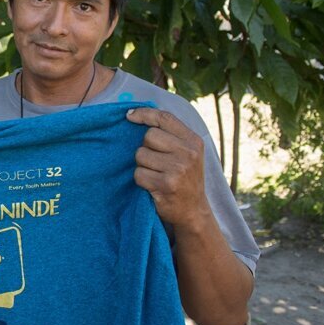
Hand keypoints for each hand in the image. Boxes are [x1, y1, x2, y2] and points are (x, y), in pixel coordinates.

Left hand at [126, 107, 210, 229]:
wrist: (193, 210)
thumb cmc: (185, 177)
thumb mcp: (187, 153)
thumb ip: (170, 134)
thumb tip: (136, 113)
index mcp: (194, 141)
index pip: (165, 118)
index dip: (144, 114)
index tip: (129, 116)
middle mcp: (189, 153)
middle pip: (149, 136)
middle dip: (145, 148)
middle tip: (155, 162)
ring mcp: (178, 169)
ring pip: (141, 155)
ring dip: (142, 165)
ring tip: (156, 174)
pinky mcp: (166, 185)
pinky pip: (138, 174)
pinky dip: (141, 180)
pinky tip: (153, 186)